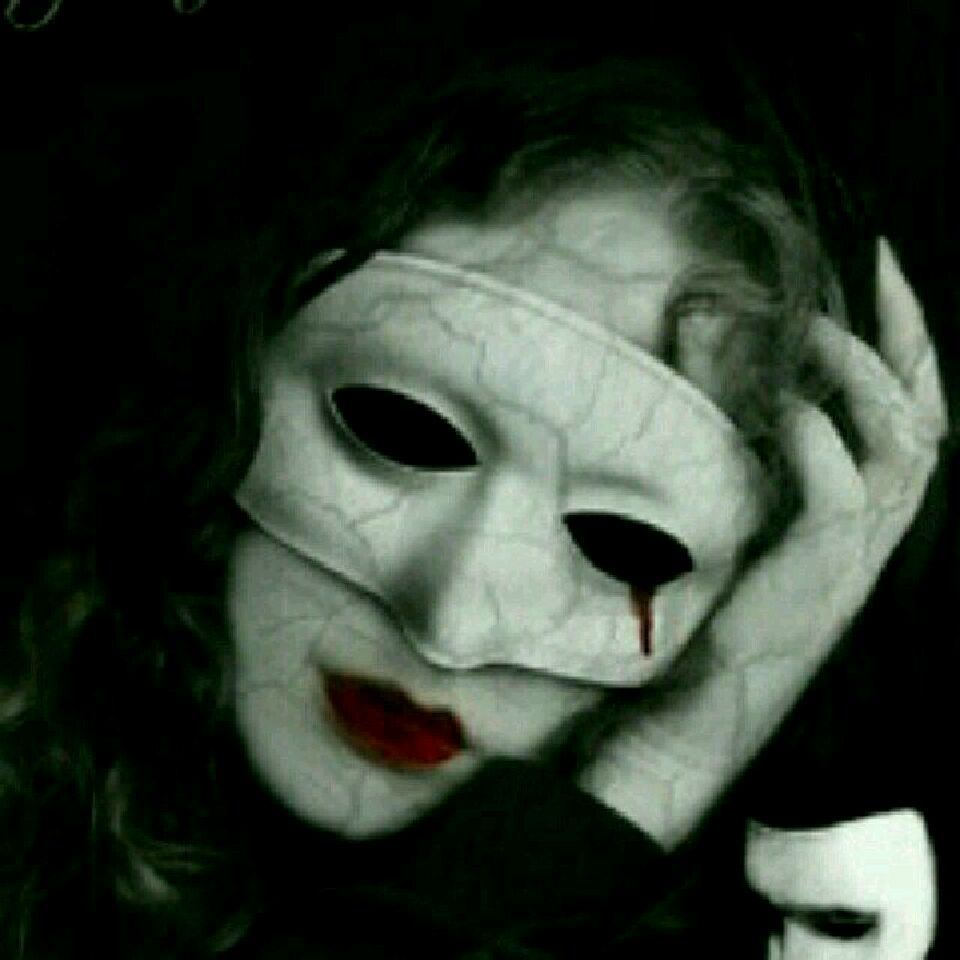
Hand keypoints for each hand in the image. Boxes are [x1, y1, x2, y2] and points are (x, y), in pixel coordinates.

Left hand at [578, 238, 947, 847]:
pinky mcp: (826, 561)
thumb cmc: (739, 582)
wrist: (728, 677)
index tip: (881, 266)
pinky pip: (839, 487)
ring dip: (862, 378)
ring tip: (817, 333)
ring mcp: (861, 537)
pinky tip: (790, 406)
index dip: (905, 332)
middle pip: (924, 406)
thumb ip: (733, 410)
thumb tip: (700, 324)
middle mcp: (881, 509)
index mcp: (870, 490)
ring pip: (899, 440)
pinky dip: (819, 439)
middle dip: (908, 334)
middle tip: (882, 266)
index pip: (907, 397)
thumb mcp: (745, 485)